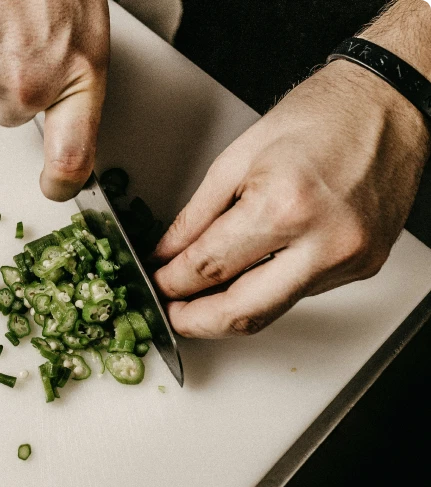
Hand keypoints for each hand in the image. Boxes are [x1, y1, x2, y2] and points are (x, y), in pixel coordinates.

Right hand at [0, 0, 109, 200]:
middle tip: (24, 39)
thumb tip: (58, 118)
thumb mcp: (86, 32)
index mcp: (75, 78)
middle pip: (9, 113)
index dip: (62, 180)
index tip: (56, 187)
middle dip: (13, 84)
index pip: (73, 156)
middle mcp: (28, 85)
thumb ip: (70, 82)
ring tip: (4, 12)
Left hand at [152, 60, 429, 337]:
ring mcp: (348, 259)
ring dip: (230, 311)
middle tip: (173, 313)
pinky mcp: (363, 266)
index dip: (173, 283)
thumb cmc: (320, 116)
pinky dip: (266, 290)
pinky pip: (300, 294)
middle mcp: (323, 241)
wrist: (387, 104)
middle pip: (243, 312)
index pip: (210, 267)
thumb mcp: (237, 157)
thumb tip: (168, 254)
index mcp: (285, 205)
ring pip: (273, 311)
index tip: (158, 283)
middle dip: (197, 321)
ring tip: (201, 298)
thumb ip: (196, 216)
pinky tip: (248, 276)